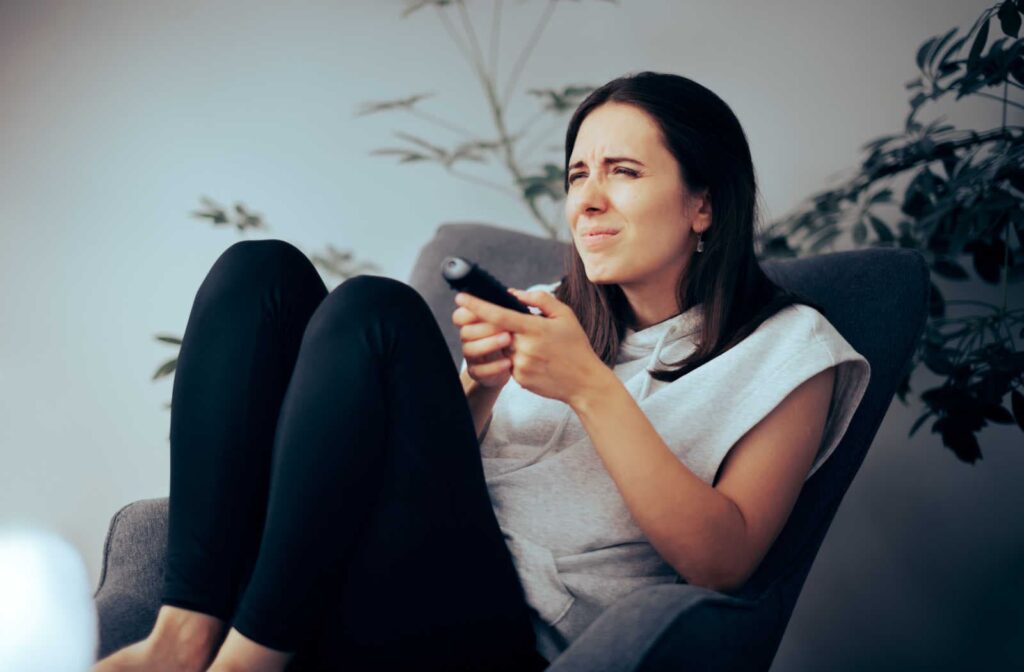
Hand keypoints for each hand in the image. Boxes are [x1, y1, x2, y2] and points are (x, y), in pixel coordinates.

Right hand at [452, 301, 513, 388]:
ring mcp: (472, 356)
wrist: (518, 365)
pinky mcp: (478, 372)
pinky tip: (509, 363)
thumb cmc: (515, 336)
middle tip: (507, 325)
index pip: (461, 315)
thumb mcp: (515, 320)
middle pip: (466, 331)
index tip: (490, 308)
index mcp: (474, 322)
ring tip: (509, 340)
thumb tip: (513, 293)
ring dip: (489, 344)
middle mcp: (469, 338)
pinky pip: (480, 370)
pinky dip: (494, 367)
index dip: (471, 311)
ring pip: (470, 349)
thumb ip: (511, 306)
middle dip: (486, 327)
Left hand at [453, 287, 607, 404]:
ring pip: (503, 348)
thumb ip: (539, 299)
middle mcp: (524, 347)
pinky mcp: (519, 380)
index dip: (477, 305)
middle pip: (498, 332)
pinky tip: (537, 359)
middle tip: (521, 327)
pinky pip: (509, 363)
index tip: (461, 297)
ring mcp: (520, 365)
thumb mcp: (565, 315)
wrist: (584, 382)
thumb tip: (512, 294)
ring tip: (538, 346)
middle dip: (500, 327)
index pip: (498, 315)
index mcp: (534, 328)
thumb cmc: (576, 346)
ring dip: (511, 343)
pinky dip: (517, 358)